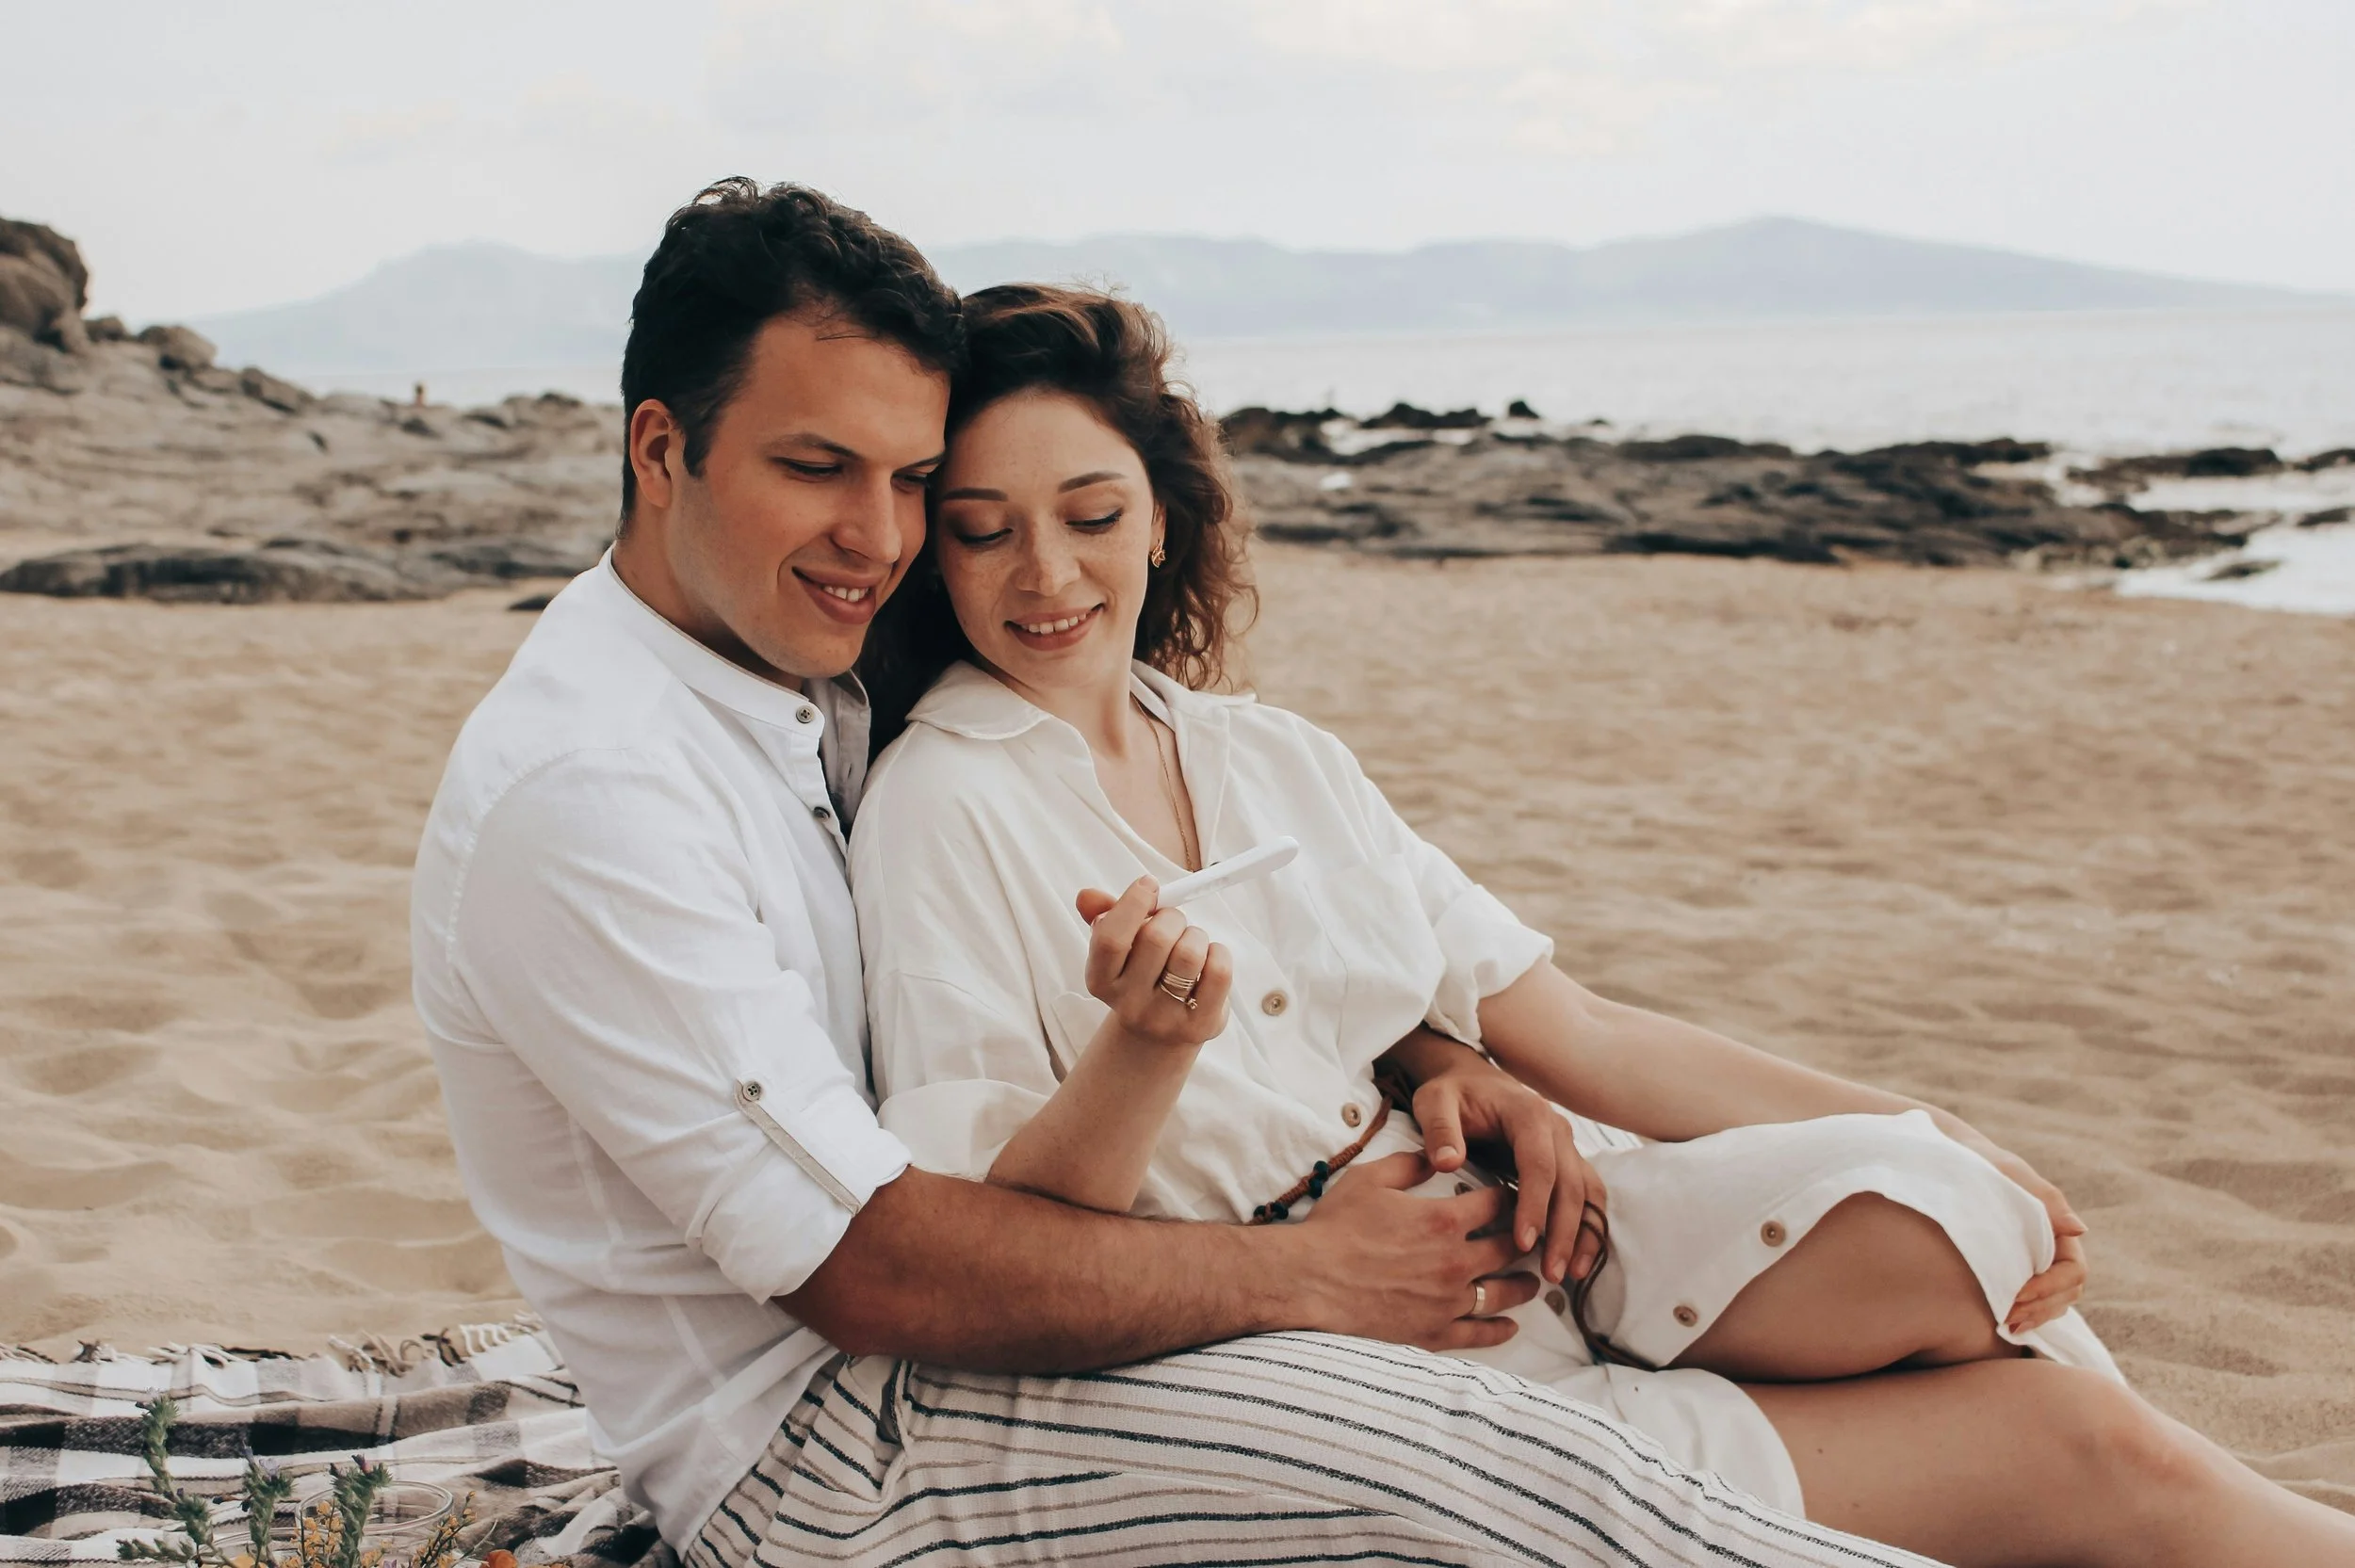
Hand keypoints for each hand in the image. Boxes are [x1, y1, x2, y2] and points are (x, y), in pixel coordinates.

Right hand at [1075, 879, 1232, 1047]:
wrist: (1156, 1036)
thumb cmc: (1139, 977)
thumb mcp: (1118, 951)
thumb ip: (1104, 918)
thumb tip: (1086, 895)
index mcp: (1101, 981)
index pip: (1110, 938)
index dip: (1132, 904)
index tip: (1149, 885)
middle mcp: (1129, 1004)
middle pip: (1155, 939)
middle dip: (1171, 917)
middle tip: (1173, 921)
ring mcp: (1164, 1018)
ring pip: (1189, 953)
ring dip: (1196, 934)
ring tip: (1191, 942)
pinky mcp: (1200, 1025)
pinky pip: (1218, 971)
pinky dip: (1218, 953)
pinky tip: (1208, 959)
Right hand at [1288, 1150, 1537, 1351]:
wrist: (1308, 1282)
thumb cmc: (1335, 1228)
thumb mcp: (1370, 1179)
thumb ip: (1410, 1164)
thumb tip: (1438, 1155)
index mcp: (1443, 1220)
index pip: (1496, 1204)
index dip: (1508, 1197)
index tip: (1513, 1196)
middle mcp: (1456, 1261)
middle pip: (1508, 1248)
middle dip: (1523, 1239)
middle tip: (1531, 1237)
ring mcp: (1448, 1301)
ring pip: (1503, 1293)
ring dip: (1522, 1285)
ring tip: (1532, 1282)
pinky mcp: (1434, 1333)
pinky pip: (1479, 1334)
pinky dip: (1500, 1329)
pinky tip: (1510, 1325)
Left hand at [1407, 1038, 1607, 1284]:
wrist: (1470, 1080)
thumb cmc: (1451, 1094)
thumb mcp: (1434, 1102)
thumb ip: (1439, 1129)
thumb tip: (1447, 1162)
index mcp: (1528, 1113)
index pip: (1539, 1164)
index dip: (1535, 1205)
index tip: (1523, 1242)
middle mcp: (1556, 1129)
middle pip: (1571, 1184)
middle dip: (1564, 1231)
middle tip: (1551, 1273)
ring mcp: (1566, 1146)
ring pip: (1587, 1193)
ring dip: (1583, 1234)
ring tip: (1569, 1274)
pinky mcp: (1567, 1162)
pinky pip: (1587, 1195)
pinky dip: (1588, 1227)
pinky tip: (1578, 1260)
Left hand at [1937, 1117, 2089, 1334]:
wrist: (1955, 1160)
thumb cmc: (1984, 1163)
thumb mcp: (2011, 1173)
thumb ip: (2046, 1199)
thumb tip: (2081, 1230)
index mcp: (2058, 1227)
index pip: (2073, 1271)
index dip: (2050, 1287)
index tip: (2017, 1294)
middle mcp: (2054, 1247)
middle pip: (2068, 1292)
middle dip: (2042, 1308)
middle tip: (2007, 1319)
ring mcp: (2038, 1260)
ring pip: (2055, 1301)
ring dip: (2036, 1317)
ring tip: (2007, 1325)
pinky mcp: (2019, 1268)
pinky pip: (2036, 1301)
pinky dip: (2028, 1315)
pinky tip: (2007, 1325)